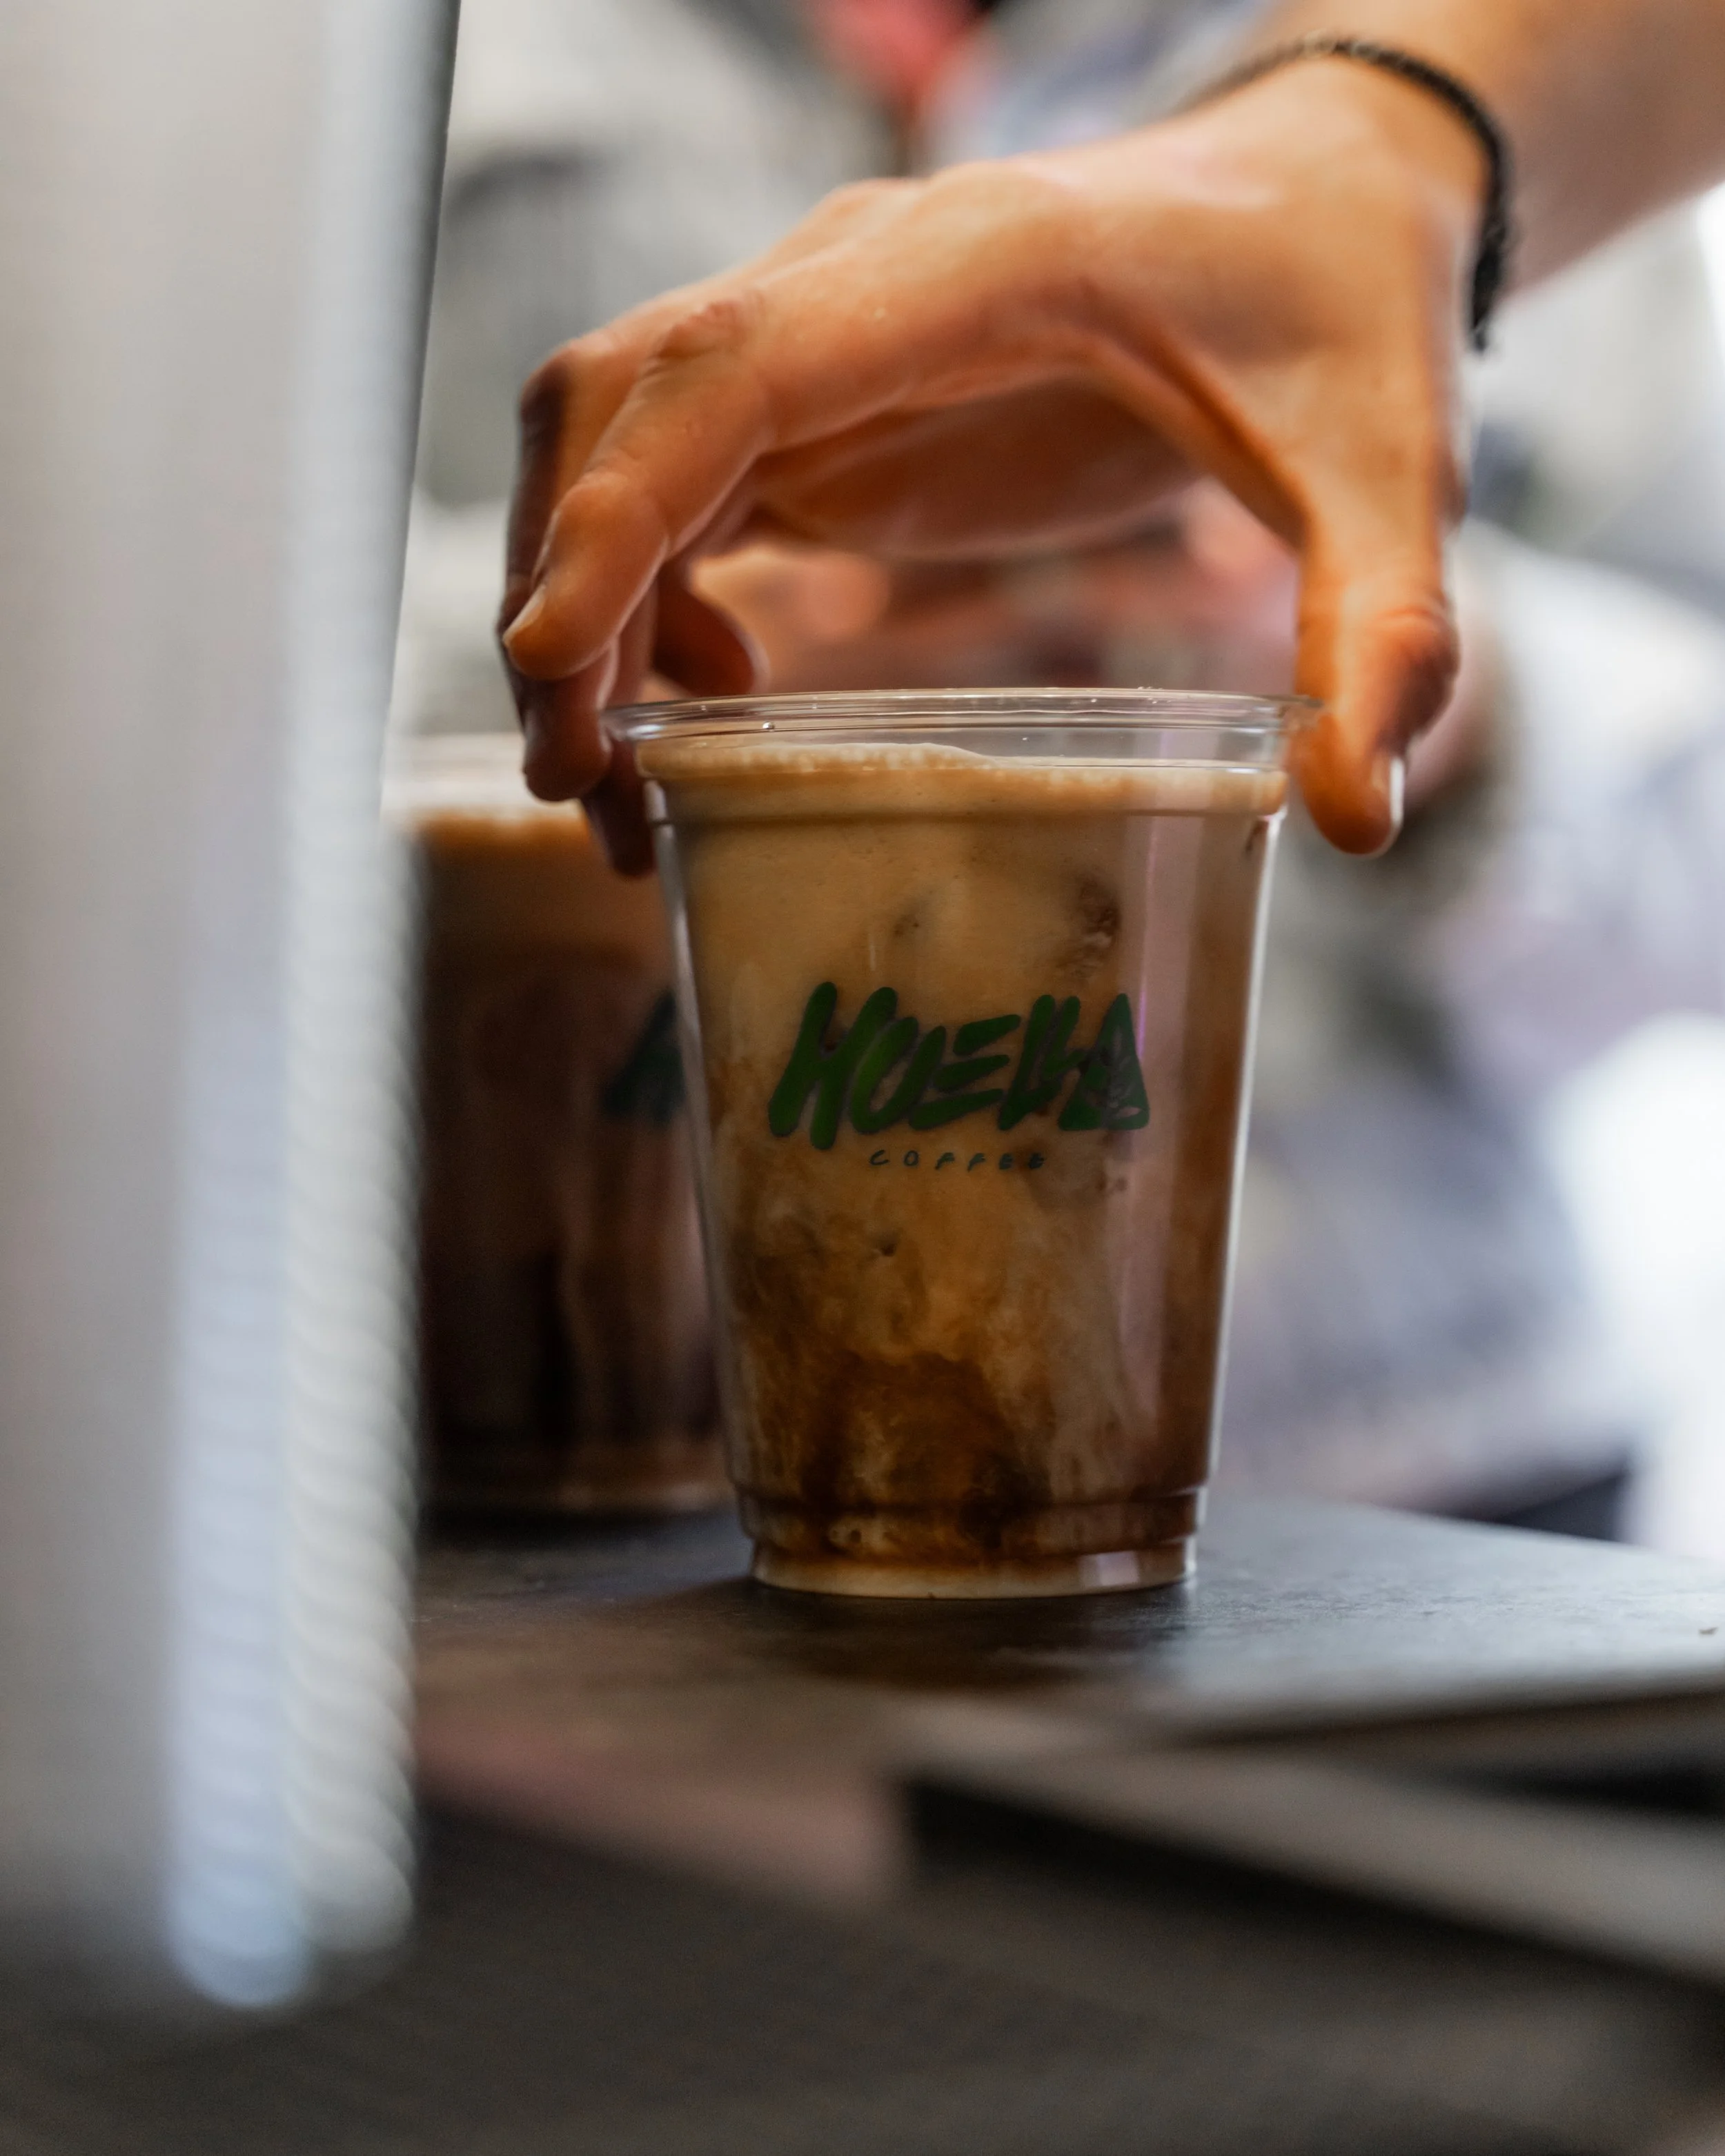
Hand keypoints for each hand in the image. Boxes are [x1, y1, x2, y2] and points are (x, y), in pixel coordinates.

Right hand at [500, 58, 1484, 861]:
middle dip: (564, 591)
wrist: (1318, 208)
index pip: (728, 371)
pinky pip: (674, 481)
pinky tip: (716, 698)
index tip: (547, 656)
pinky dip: (646, 595)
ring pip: (612, 440)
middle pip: (614, 404)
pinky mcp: (827, 398)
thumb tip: (1356, 820)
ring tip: (617, 785)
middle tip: (585, 782)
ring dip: (581, 605)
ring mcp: (826, 338)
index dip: (615, 511)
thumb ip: (1384, 632)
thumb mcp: (1392, 475)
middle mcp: (857, 286)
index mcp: (971, 271)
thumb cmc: (1343, 318)